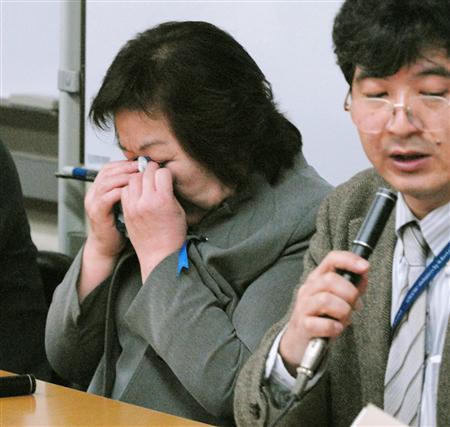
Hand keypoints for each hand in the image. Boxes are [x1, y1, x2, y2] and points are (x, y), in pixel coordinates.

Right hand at [84, 160, 137, 257]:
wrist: (107, 247)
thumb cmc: (119, 226)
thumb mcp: (124, 203)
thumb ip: (129, 191)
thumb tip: (146, 176)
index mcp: (99, 189)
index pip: (109, 168)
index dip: (124, 163)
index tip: (140, 162)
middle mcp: (93, 193)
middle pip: (107, 172)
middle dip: (126, 167)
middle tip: (142, 165)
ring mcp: (93, 203)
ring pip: (106, 182)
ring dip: (124, 177)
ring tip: (139, 176)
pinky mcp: (97, 213)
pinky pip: (106, 198)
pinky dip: (120, 192)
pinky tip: (133, 191)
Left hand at [121, 161, 186, 280]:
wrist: (159, 255)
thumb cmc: (172, 236)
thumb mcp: (178, 211)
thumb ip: (169, 193)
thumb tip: (163, 179)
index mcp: (163, 200)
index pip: (162, 172)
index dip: (165, 172)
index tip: (166, 175)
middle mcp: (146, 201)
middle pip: (146, 173)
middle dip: (152, 170)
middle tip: (155, 173)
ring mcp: (134, 206)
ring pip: (133, 179)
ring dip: (140, 177)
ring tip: (145, 181)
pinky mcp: (127, 211)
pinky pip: (125, 191)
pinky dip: (131, 188)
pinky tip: (137, 192)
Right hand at [279, 251, 368, 374]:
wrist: (299, 340)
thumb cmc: (321, 317)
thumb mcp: (337, 298)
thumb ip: (352, 286)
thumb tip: (364, 274)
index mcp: (318, 278)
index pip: (331, 259)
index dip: (349, 260)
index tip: (365, 267)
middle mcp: (308, 289)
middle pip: (330, 280)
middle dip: (350, 293)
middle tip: (354, 306)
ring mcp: (303, 306)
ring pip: (326, 300)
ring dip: (343, 311)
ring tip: (344, 319)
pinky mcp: (303, 325)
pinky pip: (324, 324)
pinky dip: (335, 327)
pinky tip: (336, 329)